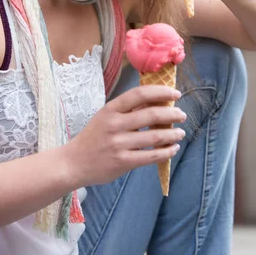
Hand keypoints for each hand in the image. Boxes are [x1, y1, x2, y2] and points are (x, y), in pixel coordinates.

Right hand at [66, 85, 186, 186]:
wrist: (73, 163)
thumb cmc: (93, 137)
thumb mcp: (105, 117)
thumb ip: (127, 110)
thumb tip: (156, 102)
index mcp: (111, 109)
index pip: (139, 94)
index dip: (160, 92)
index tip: (175, 93)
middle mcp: (115, 124)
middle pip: (151, 114)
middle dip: (171, 113)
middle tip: (182, 114)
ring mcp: (119, 144)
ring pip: (154, 136)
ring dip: (172, 134)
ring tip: (181, 133)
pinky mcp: (123, 162)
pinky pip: (151, 156)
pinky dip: (166, 152)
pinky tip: (172, 149)